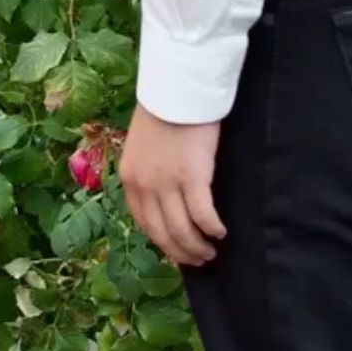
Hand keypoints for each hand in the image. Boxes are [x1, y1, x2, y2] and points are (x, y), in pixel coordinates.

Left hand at [119, 104, 225, 267]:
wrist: (176, 90)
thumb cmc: (164, 113)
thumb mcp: (142, 147)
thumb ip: (148, 172)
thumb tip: (163, 197)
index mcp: (130, 178)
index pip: (143, 222)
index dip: (161, 241)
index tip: (175, 250)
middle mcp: (144, 186)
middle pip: (162, 233)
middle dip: (181, 252)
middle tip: (198, 259)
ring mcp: (167, 184)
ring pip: (182, 230)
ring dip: (197, 247)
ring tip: (211, 251)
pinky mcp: (192, 178)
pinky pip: (203, 215)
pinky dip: (212, 228)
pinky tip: (221, 232)